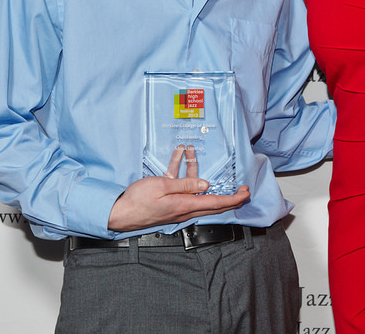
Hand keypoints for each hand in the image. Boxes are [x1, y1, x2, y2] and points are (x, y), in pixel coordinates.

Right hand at [108, 145, 250, 231]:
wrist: (119, 213)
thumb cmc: (138, 201)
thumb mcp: (162, 187)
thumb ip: (185, 185)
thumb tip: (206, 185)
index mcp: (185, 205)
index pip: (216, 203)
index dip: (233, 198)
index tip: (245, 193)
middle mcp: (184, 208)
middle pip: (212, 202)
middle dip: (229, 195)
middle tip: (242, 189)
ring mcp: (176, 206)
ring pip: (195, 190)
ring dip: (195, 169)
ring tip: (191, 150)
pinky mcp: (168, 202)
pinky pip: (180, 187)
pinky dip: (181, 172)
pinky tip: (177, 156)